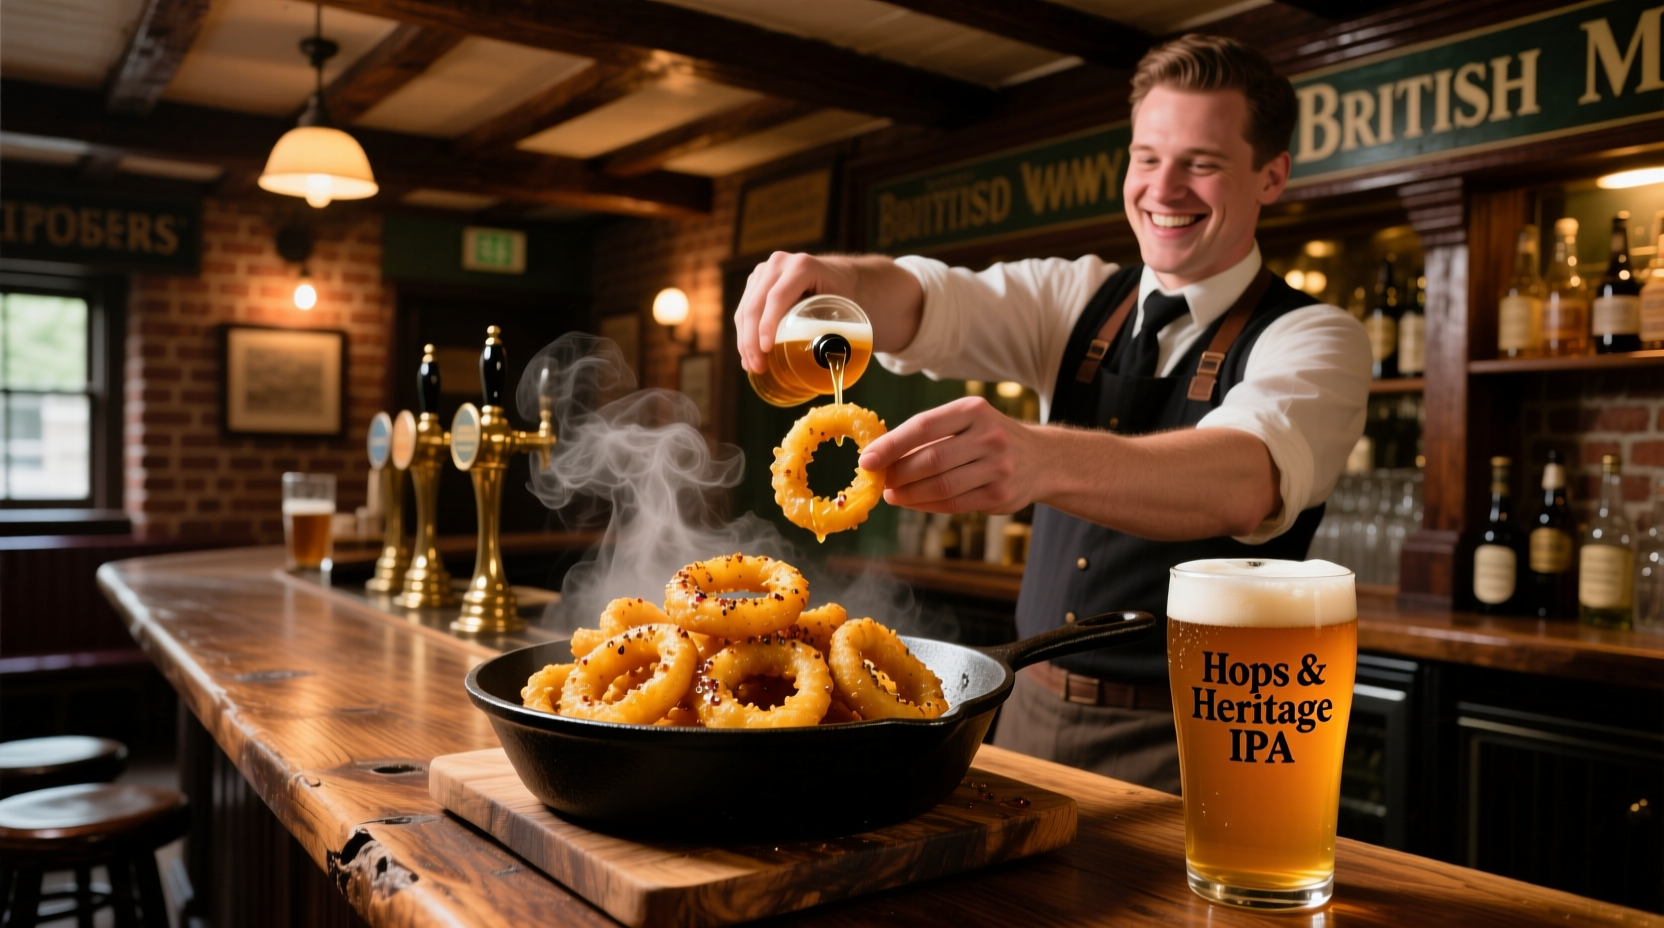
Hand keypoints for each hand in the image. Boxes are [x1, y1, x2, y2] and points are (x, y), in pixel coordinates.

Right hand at [733, 252, 858, 374]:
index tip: (766, 350)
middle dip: (752, 340)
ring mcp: (763, 271)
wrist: (836, 274)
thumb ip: (833, 326)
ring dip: (744, 341)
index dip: (767, 325)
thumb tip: (828, 362)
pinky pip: (743, 310)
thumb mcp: (843, 305)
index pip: (777, 298)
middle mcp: (778, 264)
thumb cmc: (842, 292)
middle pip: (755, 305)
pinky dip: (744, 334)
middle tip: (757, 367)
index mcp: (801, 266)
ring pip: (745, 309)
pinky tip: (748, 354)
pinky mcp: (754, 282)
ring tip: (751, 366)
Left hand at [857, 396, 1040, 514]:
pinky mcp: (1000, 495)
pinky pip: (954, 503)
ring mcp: (998, 467)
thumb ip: (930, 434)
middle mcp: (989, 436)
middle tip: (880, 480)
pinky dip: (927, 505)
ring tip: (892, 494)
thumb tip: (881, 454)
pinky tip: (913, 502)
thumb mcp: (967, 422)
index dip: (891, 445)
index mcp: (973, 410)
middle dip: (898, 473)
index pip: (924, 426)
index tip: (867, 460)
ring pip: (941, 485)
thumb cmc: (989, 438)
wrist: (1043, 459)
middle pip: (930, 459)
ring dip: (909, 494)